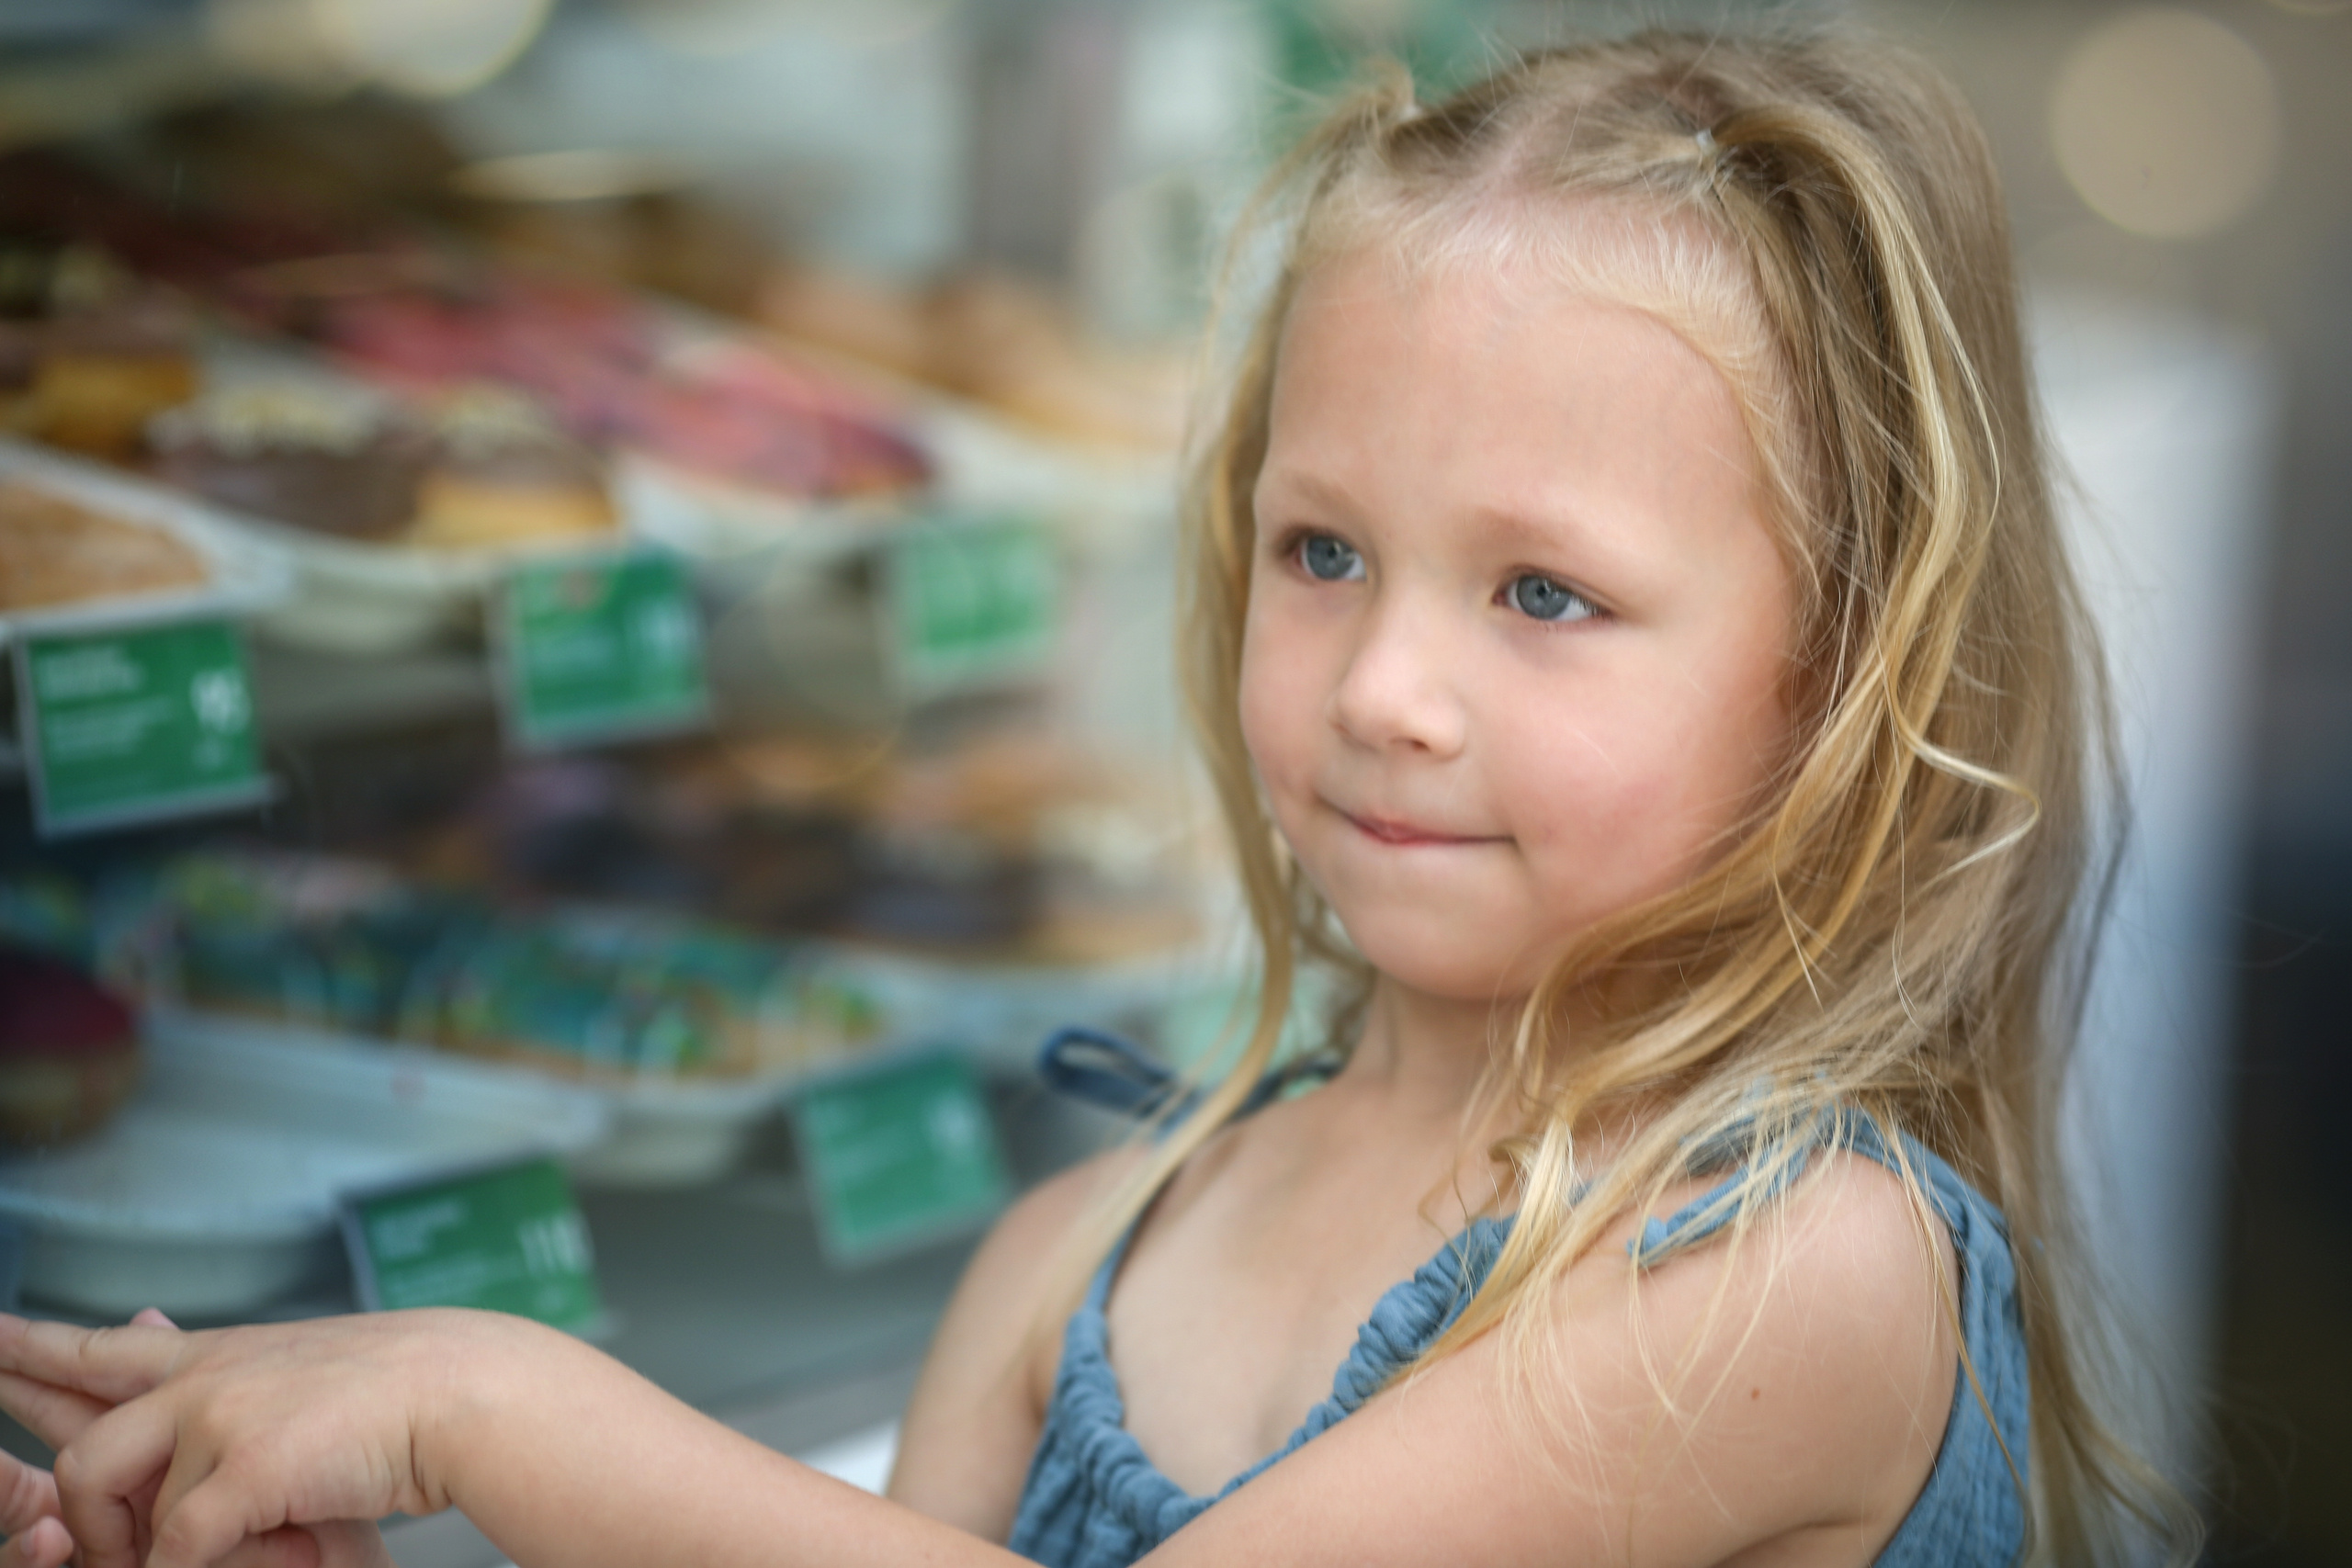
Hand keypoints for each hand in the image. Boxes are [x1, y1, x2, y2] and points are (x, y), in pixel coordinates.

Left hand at [0, 1307, 531, 1567]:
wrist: (463, 1388)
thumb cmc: (398, 1387)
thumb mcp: (295, 1369)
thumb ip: (223, 1375)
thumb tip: (156, 1334)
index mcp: (215, 1356)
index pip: (97, 1350)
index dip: (29, 1348)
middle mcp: (201, 1380)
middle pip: (81, 1446)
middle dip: (68, 1510)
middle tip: (77, 1542)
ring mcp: (217, 1420)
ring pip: (126, 1512)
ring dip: (151, 1553)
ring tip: (193, 1562)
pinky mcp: (243, 1470)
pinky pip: (178, 1551)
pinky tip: (250, 1561)